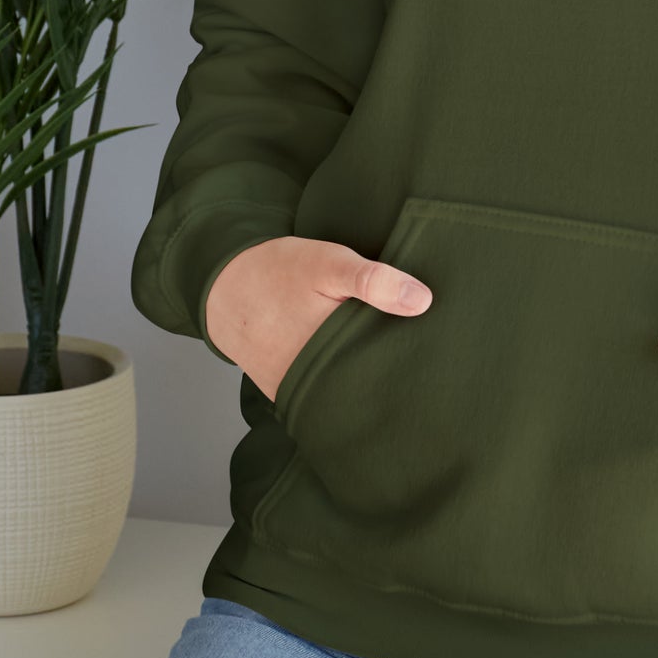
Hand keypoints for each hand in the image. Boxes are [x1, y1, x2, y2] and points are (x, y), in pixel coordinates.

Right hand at [204, 236, 432, 401]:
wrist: (223, 286)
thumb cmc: (279, 272)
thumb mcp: (328, 263)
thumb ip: (373, 281)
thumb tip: (422, 301)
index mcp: (330, 351)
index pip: (386, 369)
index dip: (412, 358)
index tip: (433, 348)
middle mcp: (313, 382)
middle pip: (368, 384)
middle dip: (391, 370)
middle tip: (417, 353)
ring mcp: (297, 392)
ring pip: (346, 391)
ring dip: (366, 377)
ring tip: (390, 358)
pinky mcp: (286, 393)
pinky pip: (323, 393)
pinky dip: (341, 380)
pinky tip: (356, 362)